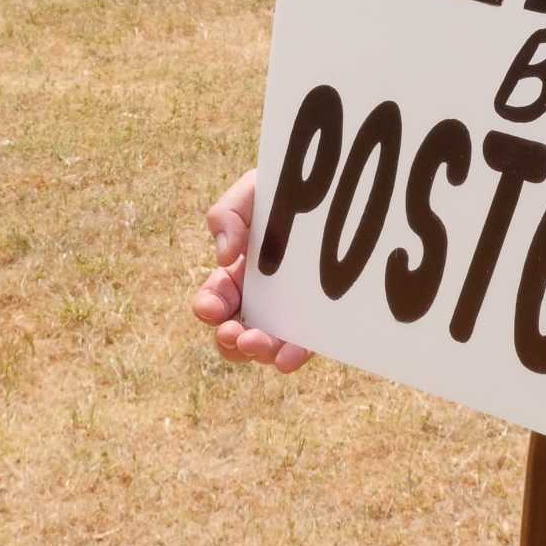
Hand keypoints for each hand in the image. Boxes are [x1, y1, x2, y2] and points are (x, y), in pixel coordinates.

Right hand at [191, 168, 313, 371]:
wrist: (337, 186)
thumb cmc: (285, 190)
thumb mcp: (251, 193)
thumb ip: (226, 215)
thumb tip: (223, 258)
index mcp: (238, 274)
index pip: (216, 299)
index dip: (208, 307)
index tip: (211, 308)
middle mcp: (260, 300)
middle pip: (234, 332)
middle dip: (229, 339)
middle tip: (235, 334)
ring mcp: (290, 313)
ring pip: (265, 346)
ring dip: (257, 352)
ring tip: (259, 345)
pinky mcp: (319, 321)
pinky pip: (303, 346)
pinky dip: (291, 357)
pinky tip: (286, 359)